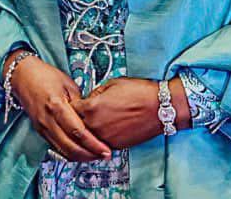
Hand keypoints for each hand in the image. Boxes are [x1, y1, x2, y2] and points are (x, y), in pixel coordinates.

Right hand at [7, 52, 110, 161]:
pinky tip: (81, 151)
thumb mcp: (68, 84)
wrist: (23, 76)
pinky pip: (57, 147)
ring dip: (81, 156)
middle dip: (90, 154)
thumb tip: (92, 118)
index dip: (93, 143)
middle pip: (70, 146)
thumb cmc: (45, 75)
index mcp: (56, 105)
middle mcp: (47, 120)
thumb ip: (80, 103)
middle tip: (104, 155)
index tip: (105, 149)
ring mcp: (42, 127)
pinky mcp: (40, 131)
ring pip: (63, 150)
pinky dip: (70, 152)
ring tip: (95, 155)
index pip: (77, 131)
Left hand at [73, 77, 190, 149]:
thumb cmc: (140, 93)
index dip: (71, 105)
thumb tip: (89, 98)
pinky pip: (100, 144)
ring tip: (92, 124)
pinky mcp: (116, 146)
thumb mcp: (112, 84)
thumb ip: (95, 93)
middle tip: (80, 115)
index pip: (70, 109)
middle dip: (76, 119)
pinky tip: (103, 131)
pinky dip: (98, 139)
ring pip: (87, 138)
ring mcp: (105, 138)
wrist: (160, 108)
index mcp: (91, 107)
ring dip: (86, 132)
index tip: (73, 104)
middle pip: (75, 125)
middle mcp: (95, 125)